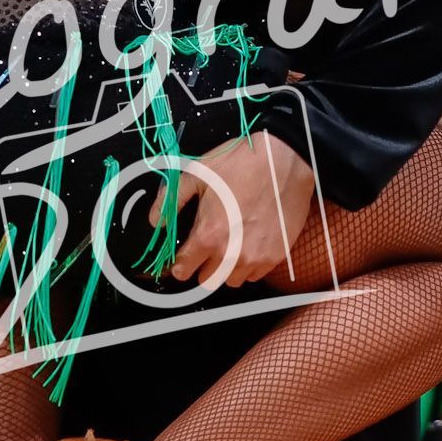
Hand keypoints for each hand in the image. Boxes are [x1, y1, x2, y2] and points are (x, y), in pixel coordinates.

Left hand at [153, 132, 317, 288]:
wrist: (285, 160)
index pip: (183, 271)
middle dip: (202, 267)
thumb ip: (172, 200)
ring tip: (230, 245)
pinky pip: (255, 275)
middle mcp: (231, 253)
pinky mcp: (275, 256)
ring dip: (226, 269)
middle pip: (207, 281)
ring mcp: (255, 257)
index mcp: (208, 235)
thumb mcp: (198, 174)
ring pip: (232, 280)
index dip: (179, 265)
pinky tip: (249, 243)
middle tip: (207, 248)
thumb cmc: (243, 164)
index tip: (182, 259)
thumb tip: (156, 220)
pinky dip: (249, 265)